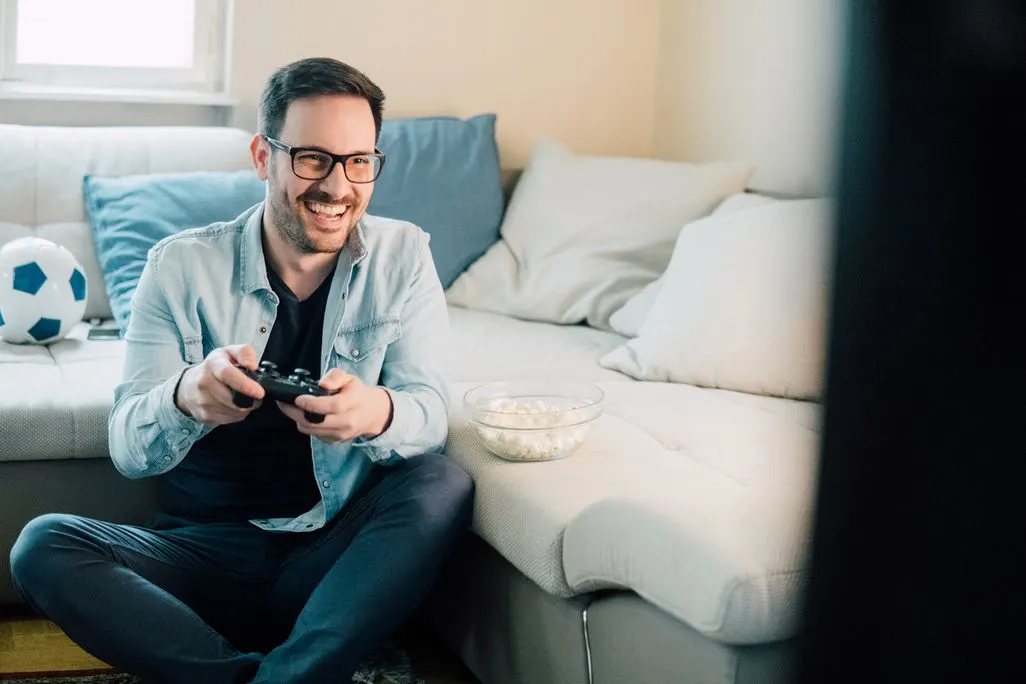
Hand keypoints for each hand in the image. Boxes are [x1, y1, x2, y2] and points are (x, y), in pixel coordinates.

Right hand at [174, 344, 264, 424]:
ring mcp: (202, 401)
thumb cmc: (214, 368)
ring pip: (233, 411)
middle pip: (233, 398)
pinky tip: (233, 405)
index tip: (259, 392)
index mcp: (213, 364)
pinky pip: (229, 419)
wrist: (190, 384)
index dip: (245, 385)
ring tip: (243, 398)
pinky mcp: (203, 415)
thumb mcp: (230, 352)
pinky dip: (236, 414)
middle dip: (250, 399)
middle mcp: (204, 383)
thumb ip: (245, 352)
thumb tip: (252, 365)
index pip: (227, 374)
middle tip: (255, 394)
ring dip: (244, 407)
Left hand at [277, 369, 392, 444]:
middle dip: (295, 412)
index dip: (313, 403)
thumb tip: (322, 383)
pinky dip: (305, 424)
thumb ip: (335, 376)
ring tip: (290, 407)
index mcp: (354, 402)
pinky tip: (303, 414)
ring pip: (311, 430)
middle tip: (283, 402)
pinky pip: (313, 434)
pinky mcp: (334, 441)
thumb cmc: (357, 393)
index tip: (298, 398)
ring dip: (297, 418)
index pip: (333, 406)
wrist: (371, 413)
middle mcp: (349, 421)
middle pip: (317, 421)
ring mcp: (341, 434)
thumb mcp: (349, 378)